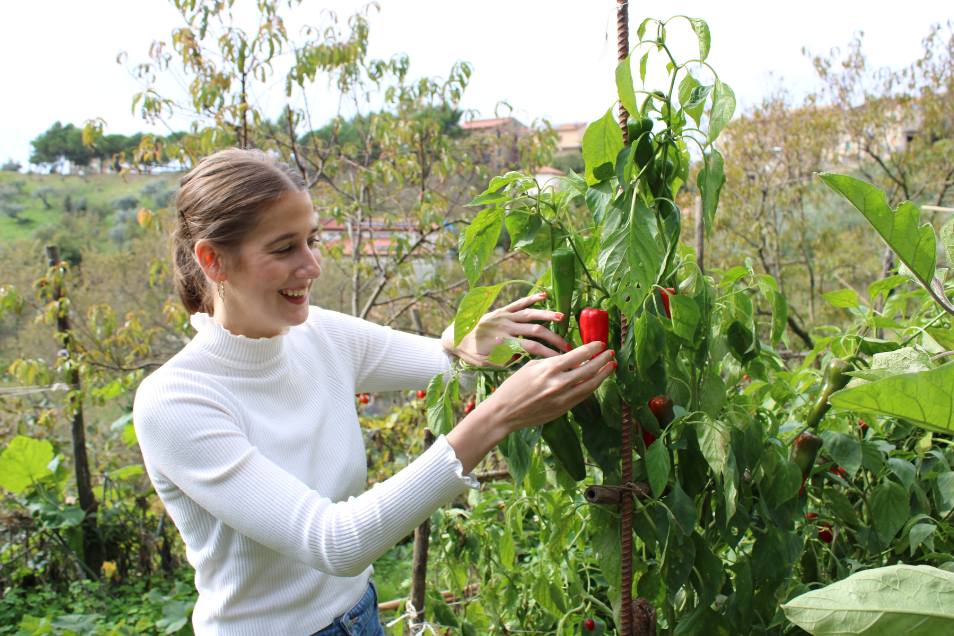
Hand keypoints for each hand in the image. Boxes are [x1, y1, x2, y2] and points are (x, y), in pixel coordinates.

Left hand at [441, 292, 571, 365]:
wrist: (454, 337)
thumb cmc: (470, 353)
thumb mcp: (485, 363)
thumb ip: (503, 360)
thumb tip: (522, 356)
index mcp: (502, 342)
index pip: (531, 347)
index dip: (547, 352)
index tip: (560, 358)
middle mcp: (505, 326)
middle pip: (535, 330)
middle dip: (553, 337)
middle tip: (567, 345)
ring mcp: (504, 316)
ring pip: (529, 314)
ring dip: (547, 315)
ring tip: (562, 317)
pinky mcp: (501, 309)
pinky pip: (518, 302)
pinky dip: (531, 298)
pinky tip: (544, 295)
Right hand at [444, 341, 614, 472]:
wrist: (505, 412)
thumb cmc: (514, 386)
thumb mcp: (531, 367)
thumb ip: (553, 362)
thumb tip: (572, 358)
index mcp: (549, 368)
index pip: (578, 355)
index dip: (592, 348)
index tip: (600, 343)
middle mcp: (558, 383)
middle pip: (589, 369)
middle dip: (602, 360)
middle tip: (610, 353)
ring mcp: (562, 398)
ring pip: (590, 385)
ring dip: (603, 374)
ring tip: (611, 366)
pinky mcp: (563, 409)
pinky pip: (583, 396)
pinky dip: (591, 387)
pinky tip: (596, 380)